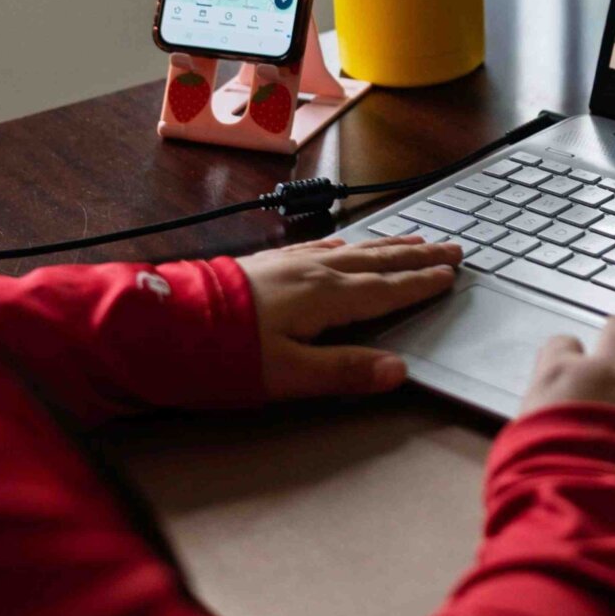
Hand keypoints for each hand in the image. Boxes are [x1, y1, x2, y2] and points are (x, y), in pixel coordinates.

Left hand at [235, 236, 460, 400]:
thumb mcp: (288, 376)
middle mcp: (314, 272)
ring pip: (352, 248)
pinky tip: (348, 245)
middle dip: (417, 256)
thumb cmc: (224, 354)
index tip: (452, 275)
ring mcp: (290, 263)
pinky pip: (323, 246)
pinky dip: (349, 244)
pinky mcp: (268, 262)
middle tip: (452, 247)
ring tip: (414, 239)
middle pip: (377, 261)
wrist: (162, 324)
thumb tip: (400, 371)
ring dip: (388, 245)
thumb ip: (345, 371)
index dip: (421, 284)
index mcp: (327, 298)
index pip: (387, 290)